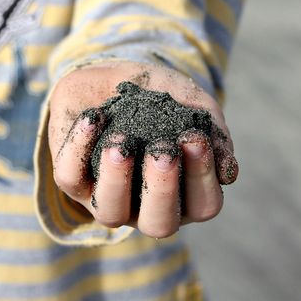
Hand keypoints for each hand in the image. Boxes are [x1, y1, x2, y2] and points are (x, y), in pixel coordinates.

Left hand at [48, 61, 237, 237]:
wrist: (118, 77)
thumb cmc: (164, 99)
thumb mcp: (195, 108)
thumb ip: (215, 136)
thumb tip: (229, 173)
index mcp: (185, 194)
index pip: (203, 205)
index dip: (202, 177)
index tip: (195, 138)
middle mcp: (148, 206)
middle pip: (160, 223)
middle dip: (162, 189)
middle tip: (163, 152)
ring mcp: (110, 199)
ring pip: (110, 212)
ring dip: (117, 178)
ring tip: (122, 143)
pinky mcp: (75, 182)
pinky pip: (71, 176)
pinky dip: (80, 146)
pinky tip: (94, 117)